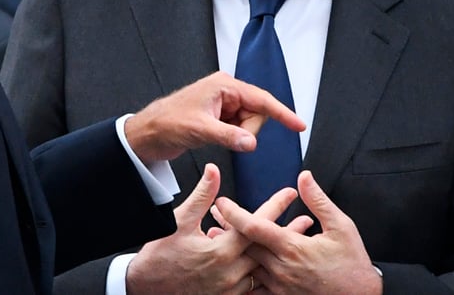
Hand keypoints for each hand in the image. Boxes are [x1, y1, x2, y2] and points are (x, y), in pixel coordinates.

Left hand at [125, 71, 305, 163]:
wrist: (147, 133)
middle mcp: (226, 91)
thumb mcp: (200, 130)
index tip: (299, 125)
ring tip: (214, 136)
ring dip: (238, 135)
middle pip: (256, 114)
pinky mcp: (219, 116)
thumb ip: (229, 136)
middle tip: (225, 136)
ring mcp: (223, 104)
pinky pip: (238, 129)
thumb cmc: (167, 122)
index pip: (261, 100)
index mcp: (224, 85)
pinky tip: (215, 137)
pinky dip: (233, 137)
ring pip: (248, 124)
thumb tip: (252, 143)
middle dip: (247, 130)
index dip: (282, 113)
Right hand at [127, 163, 301, 294]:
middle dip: (288, 233)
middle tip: (307, 220)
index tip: (290, 193)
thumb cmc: (160, 254)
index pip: (255, 224)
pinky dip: (265, 274)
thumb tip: (213, 170)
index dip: (274, 207)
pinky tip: (276, 266)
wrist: (146, 288)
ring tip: (300, 243)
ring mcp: (229, 288)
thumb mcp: (180, 220)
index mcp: (220, 250)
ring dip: (280, 254)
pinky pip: (253, 287)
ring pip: (263, 269)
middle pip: (267, 249)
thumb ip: (202, 196)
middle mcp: (229, 272)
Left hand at [215, 171, 382, 294]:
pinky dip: (243, 275)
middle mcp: (281, 268)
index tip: (221, 203)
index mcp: (292, 248)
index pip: (255, 228)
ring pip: (246, 266)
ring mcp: (279, 286)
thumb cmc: (352, 264)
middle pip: (244, 246)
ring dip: (231, 251)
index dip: (234, 214)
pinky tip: (234, 267)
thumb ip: (318, 201)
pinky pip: (255, 288)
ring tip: (215, 236)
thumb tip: (304, 177)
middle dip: (226, 229)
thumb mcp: (341, 226)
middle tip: (213, 215)